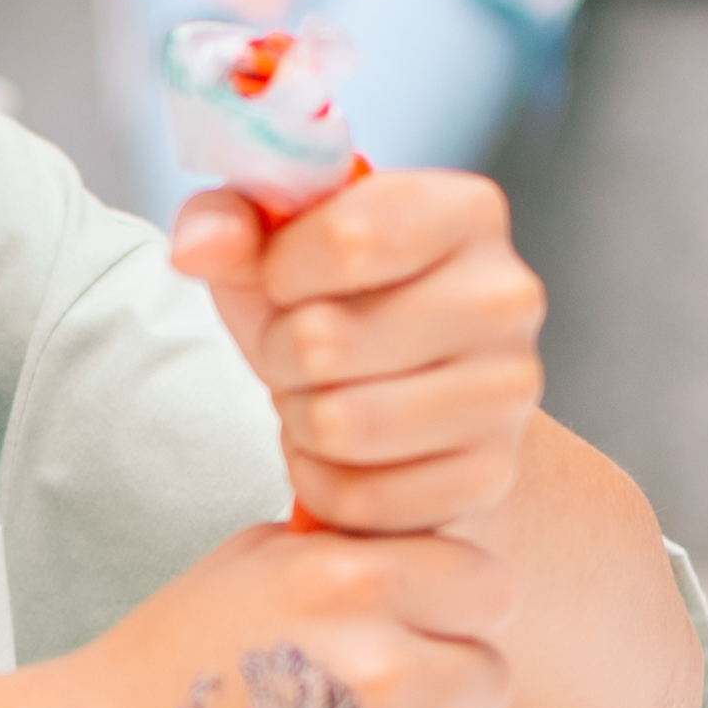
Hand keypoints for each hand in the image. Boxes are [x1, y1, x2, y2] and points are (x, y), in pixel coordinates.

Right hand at [31, 521, 507, 707]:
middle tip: (368, 691)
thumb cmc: (155, 664)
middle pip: (490, 673)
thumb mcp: (248, 564)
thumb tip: (419, 554)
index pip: (488, 585)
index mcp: (355, 581)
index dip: (454, 605)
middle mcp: (384, 667)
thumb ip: (347, 553)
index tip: (419, 621)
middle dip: (443, 680)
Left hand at [169, 166, 543, 537]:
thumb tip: (197, 248)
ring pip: (341, 426)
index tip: (287, 281)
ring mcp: (510, 393)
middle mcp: (508, 296)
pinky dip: (322, 482)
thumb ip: (230, 223)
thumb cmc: (342, 301)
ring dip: (300, 421)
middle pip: (325, 339)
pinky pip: (360, 497)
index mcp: (468, 210)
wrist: (421, 393)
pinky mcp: (489, 476)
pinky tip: (340, 453)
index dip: (281, 270)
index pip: (345, 237)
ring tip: (321, 398)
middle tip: (299, 356)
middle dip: (281, 355)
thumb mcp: (280, 245)